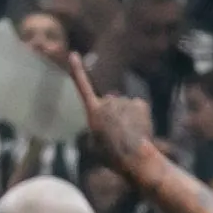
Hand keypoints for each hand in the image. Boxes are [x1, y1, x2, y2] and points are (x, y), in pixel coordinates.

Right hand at [68, 52, 151, 175]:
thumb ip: (96, 125)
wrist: (134, 157)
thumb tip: (105, 118)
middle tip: (115, 132)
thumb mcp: (93, 143)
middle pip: (108, 101)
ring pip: (123, 105)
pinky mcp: (139, 103)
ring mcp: (124, 101)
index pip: (82, 86)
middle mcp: (108, 101)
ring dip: (125, 114)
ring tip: (128, 133)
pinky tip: (138, 128)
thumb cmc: (110, 155)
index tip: (73, 54)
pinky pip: (136, 106)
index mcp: (92, 112)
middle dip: (112, 111)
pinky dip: (138, 114)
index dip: (77, 70)